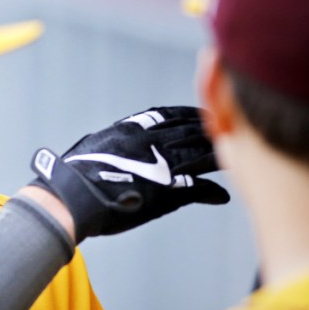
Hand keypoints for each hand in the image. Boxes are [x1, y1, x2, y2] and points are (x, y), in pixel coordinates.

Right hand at [30, 107, 229, 240]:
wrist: (70, 197)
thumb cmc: (73, 174)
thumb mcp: (95, 145)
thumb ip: (113, 139)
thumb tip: (113, 139)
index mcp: (133, 129)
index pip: (168, 115)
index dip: (188, 114)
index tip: (202, 112)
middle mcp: (150, 142)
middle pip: (191, 132)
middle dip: (213, 130)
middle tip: (232, 130)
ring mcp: (160, 166)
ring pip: (199, 155)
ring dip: (220, 156)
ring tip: (238, 157)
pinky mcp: (164, 191)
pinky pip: (196, 189)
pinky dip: (211, 192)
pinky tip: (223, 196)